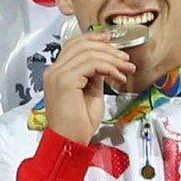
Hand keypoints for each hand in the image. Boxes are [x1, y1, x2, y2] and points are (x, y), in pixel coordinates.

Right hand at [42, 29, 131, 144]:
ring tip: (127, 70)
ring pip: (88, 53)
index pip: (72, 45)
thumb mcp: (90, 93)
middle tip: (126, 61)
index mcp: (56, 73)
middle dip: (108, 50)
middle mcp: (53, 71)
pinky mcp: (65, 81)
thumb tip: (104, 64)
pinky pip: (91, 64)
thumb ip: (93, 76)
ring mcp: (57, 75)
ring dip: (113, 59)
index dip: (93, 39)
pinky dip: (109, 68)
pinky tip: (118, 78)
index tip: (112, 41)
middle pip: (81, 45)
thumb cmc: (78, 123)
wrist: (69, 141)